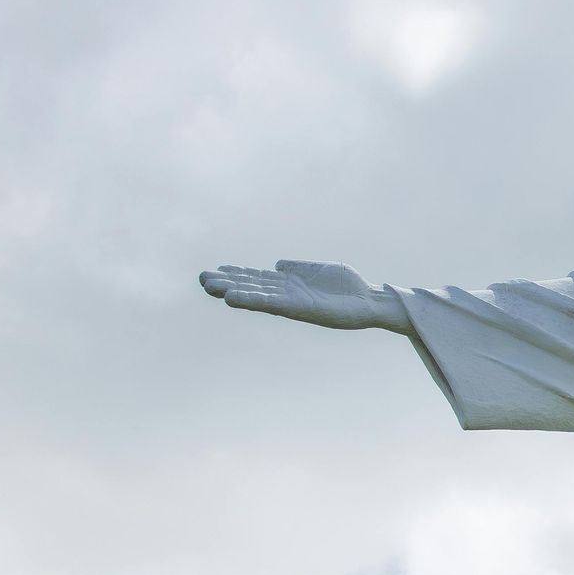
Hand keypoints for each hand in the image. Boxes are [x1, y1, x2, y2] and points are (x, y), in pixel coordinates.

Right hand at [198, 260, 405, 331]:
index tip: (214, 270)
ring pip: (258, 296)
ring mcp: (293, 302)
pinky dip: (254, 300)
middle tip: (201, 279)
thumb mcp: (320, 269)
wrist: (371, 300)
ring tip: (212, 289)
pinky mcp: (302, 309)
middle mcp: (288, 294)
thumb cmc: (349, 286)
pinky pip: (273, 304)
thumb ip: (298, 266)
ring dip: (235, 293)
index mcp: (291, 283)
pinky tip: (236, 298)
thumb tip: (276, 265)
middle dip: (227, 283)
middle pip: (252, 287)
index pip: (258, 278)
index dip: (237, 274)